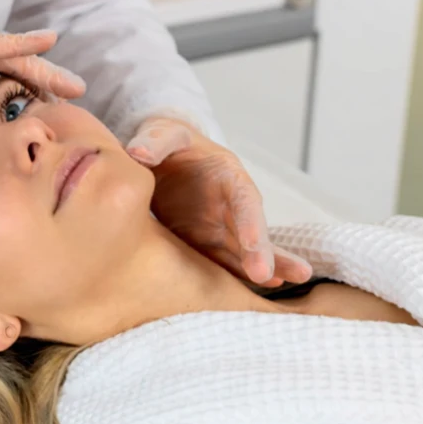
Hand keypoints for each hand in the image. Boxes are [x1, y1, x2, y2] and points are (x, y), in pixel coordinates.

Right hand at [0, 0, 84, 97]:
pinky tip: (47, 41)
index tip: (50, 99)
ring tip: (73, 85)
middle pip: (17, 60)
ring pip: (14, 54)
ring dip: (45, 71)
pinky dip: (22, 44)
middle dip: (47, 78)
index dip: (27, 81)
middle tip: (77, 91)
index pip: (2, 66)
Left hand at [126, 117, 312, 286]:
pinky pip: (222, 262)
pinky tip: (256, 291)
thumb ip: (156, 141)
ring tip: (285, 286)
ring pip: (244, 252)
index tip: (254, 246)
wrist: (160, 154)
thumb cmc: (168, 140)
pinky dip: (235, 276)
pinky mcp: (203, 241)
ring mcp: (219, 226)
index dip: (251, 223)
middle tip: (270, 277)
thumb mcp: (163, 132)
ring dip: (262, 269)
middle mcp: (230, 205)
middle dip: (262, 254)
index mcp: (228, 176)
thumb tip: (137, 154)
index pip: (243, 201)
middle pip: (251, 231)